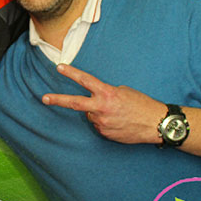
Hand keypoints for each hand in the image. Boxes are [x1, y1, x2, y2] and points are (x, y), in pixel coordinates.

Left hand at [42, 64, 165, 143]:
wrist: (155, 124)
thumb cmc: (141, 104)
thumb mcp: (123, 91)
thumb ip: (105, 94)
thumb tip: (95, 100)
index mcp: (107, 93)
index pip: (85, 81)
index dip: (71, 73)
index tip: (59, 67)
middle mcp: (101, 108)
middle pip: (74, 103)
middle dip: (58, 100)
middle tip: (44, 98)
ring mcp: (102, 123)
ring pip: (91, 115)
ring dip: (98, 112)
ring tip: (116, 113)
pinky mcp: (104, 134)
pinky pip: (99, 125)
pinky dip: (105, 122)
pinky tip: (118, 122)